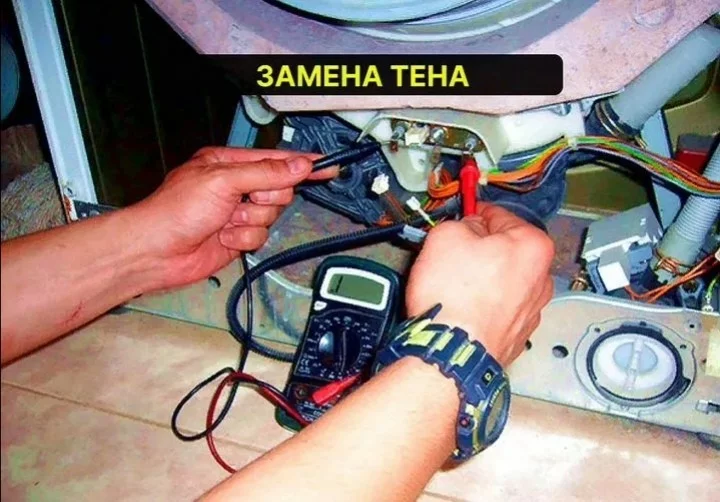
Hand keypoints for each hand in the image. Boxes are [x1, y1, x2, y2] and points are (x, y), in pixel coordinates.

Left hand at [128, 147, 334, 289]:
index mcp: (229, 163)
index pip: (275, 160)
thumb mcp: (222, 181)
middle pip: (280, 189)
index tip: (328, 166)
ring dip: (250, 221)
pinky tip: (223, 238)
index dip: (302, 164)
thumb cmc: (176, 210)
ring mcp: (238, 213)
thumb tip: (299, 165)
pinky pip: (261, 236)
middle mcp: (236, 186)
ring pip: (272, 214)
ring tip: (226, 223)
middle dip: (264, 199)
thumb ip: (265, 173)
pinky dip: (244, 239)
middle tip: (243, 203)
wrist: (156, 252)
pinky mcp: (238, 237)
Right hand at [405, 203, 554, 366]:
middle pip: (504, 250)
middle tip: (451, 257)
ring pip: (501, 281)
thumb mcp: (445, 236)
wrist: (452, 353)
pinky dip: (481, 306)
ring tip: (452, 288)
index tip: (462, 220)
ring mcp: (531, 310)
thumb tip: (465, 228)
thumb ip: (461, 223)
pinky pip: (497, 308)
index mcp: (533, 246)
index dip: (473, 217)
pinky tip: (461, 309)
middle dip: (478, 251)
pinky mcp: (517, 334)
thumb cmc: (454, 298)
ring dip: (481, 280)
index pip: (499, 216)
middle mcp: (541, 279)